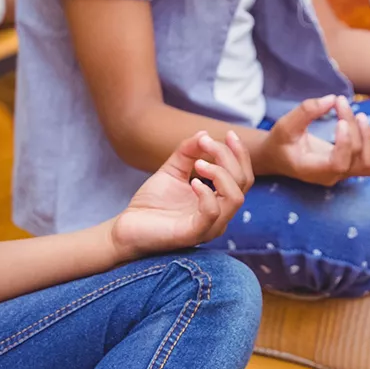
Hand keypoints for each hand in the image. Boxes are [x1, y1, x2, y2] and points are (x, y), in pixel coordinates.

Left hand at [111, 130, 252, 256]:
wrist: (126, 227)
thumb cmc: (151, 203)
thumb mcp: (172, 171)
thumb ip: (187, 153)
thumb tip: (204, 133)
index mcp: (219, 202)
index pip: (243, 177)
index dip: (239, 154)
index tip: (228, 133)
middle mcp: (220, 216)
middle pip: (243, 183)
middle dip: (228, 157)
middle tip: (205, 143)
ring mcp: (209, 227)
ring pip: (235, 197)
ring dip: (220, 173)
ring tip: (199, 163)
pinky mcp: (193, 234)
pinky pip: (212, 213)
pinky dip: (206, 193)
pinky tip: (192, 181)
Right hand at [254, 95, 369, 186]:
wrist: (279, 157)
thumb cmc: (280, 142)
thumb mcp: (284, 125)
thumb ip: (305, 112)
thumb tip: (332, 99)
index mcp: (311, 170)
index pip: (337, 164)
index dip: (345, 143)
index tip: (341, 121)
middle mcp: (330, 176)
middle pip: (355, 157)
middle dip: (354, 127)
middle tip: (341, 102)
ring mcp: (341, 174)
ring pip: (368, 164)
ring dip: (369, 139)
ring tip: (361, 116)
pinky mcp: (348, 168)